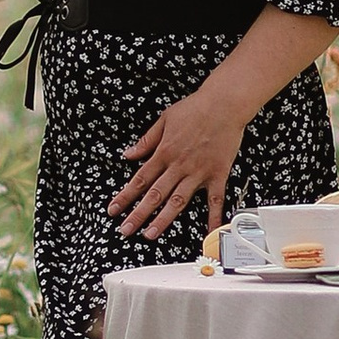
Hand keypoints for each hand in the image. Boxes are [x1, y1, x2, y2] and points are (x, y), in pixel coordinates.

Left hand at [112, 74, 249, 241]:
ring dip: (162, 219)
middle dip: (138, 214)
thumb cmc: (196, 108)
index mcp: (164, 152)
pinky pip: (214, 200)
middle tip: (125, 230)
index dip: (125, 196)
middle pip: (154, 194)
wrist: (224, 104)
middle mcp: (178, 165)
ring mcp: (197, 172)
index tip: (114, 209)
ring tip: (150, 234)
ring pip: (177, 201)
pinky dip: (212, 217)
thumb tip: (128, 154)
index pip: (139, 179)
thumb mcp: (164, 119)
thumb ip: (146, 140)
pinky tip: (208, 231)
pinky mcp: (217, 174)